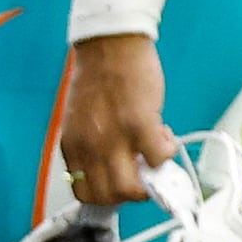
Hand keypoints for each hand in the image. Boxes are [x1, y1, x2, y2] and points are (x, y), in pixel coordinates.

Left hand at [58, 32, 177, 206]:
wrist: (109, 45)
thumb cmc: (98, 76)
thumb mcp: (81, 119)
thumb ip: (93, 145)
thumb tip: (117, 166)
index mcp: (73, 145)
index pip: (85, 193)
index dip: (109, 196)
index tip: (124, 186)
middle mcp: (90, 146)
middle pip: (110, 197)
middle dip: (133, 192)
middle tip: (145, 174)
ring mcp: (114, 138)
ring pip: (133, 188)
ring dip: (151, 180)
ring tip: (156, 156)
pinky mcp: (140, 124)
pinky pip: (159, 158)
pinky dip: (168, 152)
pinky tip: (166, 136)